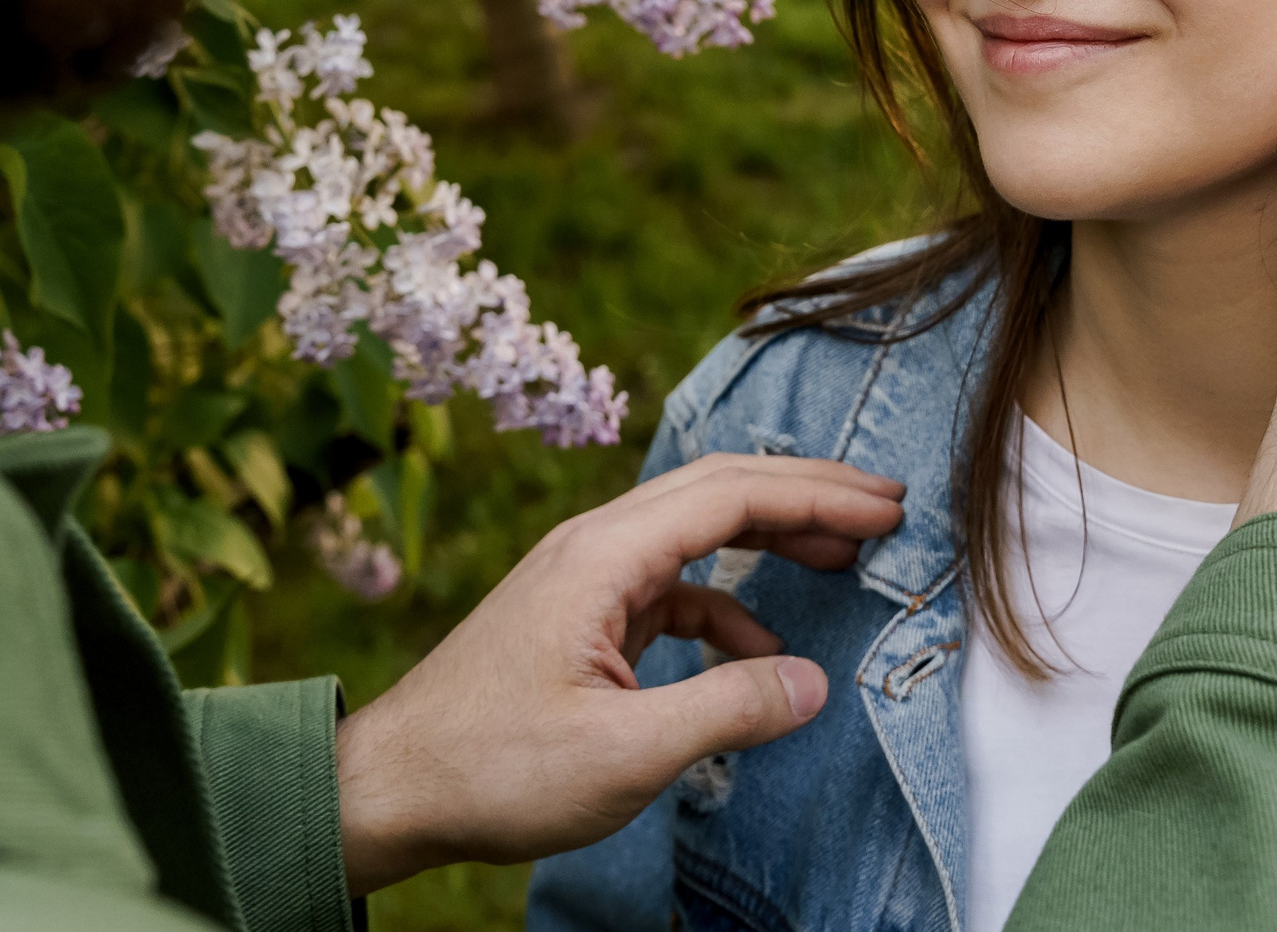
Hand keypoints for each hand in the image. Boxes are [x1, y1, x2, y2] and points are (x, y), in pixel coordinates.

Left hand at [333, 452, 906, 894]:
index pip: (731, 494)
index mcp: (601, 556)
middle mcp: (592, 547)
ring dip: (771, 539)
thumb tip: (814, 682)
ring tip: (845, 559)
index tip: (888, 507)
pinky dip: (725, 606)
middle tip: (888, 506)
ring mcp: (583, 581)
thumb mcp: (624, 752)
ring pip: (695, 532)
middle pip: (717, 489)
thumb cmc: (491, 769)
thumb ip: (727, 711)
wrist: (388, 789)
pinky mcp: (578, 619)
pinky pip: (669, 589)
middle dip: (806, 492)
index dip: (817, 495)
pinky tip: (760, 652)